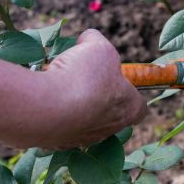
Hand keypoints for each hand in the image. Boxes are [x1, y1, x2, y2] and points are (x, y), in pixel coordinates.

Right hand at [29, 30, 146, 148]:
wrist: (46, 108)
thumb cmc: (84, 77)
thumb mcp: (98, 46)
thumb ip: (96, 41)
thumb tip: (88, 40)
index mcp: (128, 108)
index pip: (139, 106)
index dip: (130, 90)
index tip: (116, 77)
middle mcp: (108, 129)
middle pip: (108, 112)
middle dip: (96, 93)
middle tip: (82, 75)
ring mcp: (82, 139)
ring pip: (80, 119)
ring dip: (72, 102)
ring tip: (60, 83)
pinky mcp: (56, 143)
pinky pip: (57, 125)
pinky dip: (52, 111)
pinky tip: (45, 96)